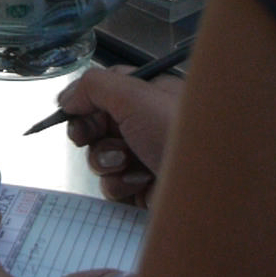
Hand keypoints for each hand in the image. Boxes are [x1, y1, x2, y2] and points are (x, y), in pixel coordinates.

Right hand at [59, 66, 184, 205]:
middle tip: (87, 137)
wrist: (208, 188)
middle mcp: (148, 124)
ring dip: (106, 161)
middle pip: (98, 125)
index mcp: (151, 95)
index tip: (68, 111)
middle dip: (90, 133)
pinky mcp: (143, 189)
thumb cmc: (176, 133)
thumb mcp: (134, 95)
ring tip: (126, 162)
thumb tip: (67, 99)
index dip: (85, 99)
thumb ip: (93, 86)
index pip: (107, 89)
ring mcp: (146, 158)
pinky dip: (121, 184)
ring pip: (102, 158)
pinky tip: (140, 182)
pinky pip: (113, 186)